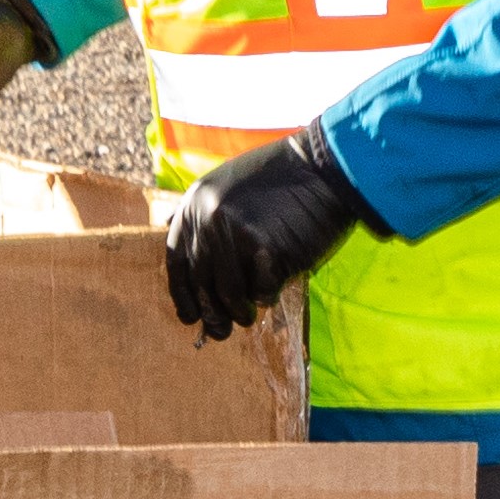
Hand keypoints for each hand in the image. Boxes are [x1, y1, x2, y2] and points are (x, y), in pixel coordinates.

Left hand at [161, 133, 375, 339]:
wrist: (327, 166)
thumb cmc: (282, 180)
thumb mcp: (226, 184)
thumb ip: (203, 211)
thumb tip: (172, 231)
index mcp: (194, 203)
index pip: (177, 259)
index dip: (182, 293)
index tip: (188, 316)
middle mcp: (207, 219)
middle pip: (201, 281)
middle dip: (210, 312)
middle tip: (218, 333)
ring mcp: (234, 234)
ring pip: (229, 292)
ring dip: (238, 312)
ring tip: (246, 319)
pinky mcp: (265, 248)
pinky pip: (261, 289)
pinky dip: (266, 297)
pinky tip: (271, 295)